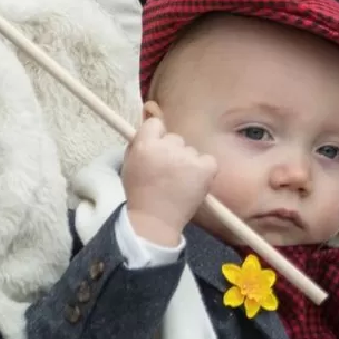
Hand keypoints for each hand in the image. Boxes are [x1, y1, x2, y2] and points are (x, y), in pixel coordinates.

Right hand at [121, 117, 216, 245]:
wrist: (155, 220)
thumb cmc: (139, 192)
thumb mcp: (130, 163)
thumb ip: (139, 142)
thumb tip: (151, 118)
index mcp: (145, 144)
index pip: (155, 124)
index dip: (156, 136)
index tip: (156, 150)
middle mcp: (166, 147)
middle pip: (175, 138)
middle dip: (172, 151)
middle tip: (167, 172)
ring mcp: (188, 157)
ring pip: (191, 150)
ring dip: (187, 162)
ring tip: (180, 182)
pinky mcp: (206, 168)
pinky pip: (208, 160)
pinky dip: (204, 170)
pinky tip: (195, 182)